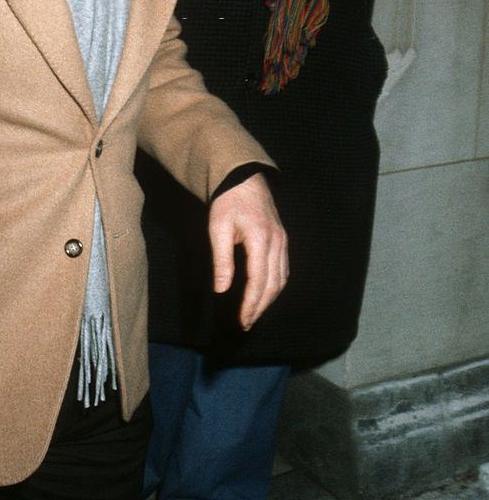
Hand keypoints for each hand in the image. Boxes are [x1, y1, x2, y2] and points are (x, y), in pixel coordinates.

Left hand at [208, 173, 287, 330]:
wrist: (243, 178)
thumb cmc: (227, 201)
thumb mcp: (218, 228)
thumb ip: (222, 259)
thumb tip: (221, 290)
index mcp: (261, 239)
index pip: (258, 281)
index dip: (251, 304)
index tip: (242, 321)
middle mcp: (277, 242)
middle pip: (273, 284)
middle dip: (260, 307)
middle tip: (246, 323)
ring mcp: (282, 240)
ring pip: (281, 278)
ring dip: (269, 299)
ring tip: (254, 313)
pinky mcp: (282, 239)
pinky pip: (283, 268)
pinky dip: (275, 285)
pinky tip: (265, 293)